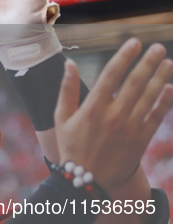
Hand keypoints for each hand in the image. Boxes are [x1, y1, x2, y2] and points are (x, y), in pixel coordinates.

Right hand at [55, 39, 172, 190]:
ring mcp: (130, 127)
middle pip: (135, 82)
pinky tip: (170, 88)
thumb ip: (66, 90)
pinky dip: (165, 101)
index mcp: (93, 108)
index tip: (134, 43)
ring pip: (149, 96)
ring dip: (160, 77)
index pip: (112, 75)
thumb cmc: (71, 147)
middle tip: (157, 48)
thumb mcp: (61, 118)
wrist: (86, 181)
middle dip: (148, 62)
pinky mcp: (141, 140)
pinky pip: (156, 116)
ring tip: (167, 62)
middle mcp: (113, 115)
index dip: (124, 56)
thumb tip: (69, 64)